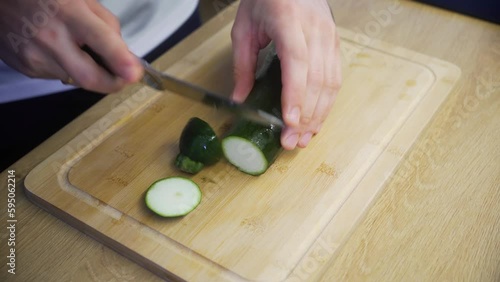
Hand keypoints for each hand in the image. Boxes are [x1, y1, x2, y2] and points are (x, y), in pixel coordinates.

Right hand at [0, 0, 142, 92]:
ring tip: (77, 47)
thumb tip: (124, 53)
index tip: (134, 73)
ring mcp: (35, 56)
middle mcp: (50, 37)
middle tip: (124, 78)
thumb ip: (106, 24)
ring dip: (87, 70)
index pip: (100, 40)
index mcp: (67, 12)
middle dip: (113, 83)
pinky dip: (67, 68)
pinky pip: (58, 76)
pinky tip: (57, 49)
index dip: (120, 60)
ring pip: (76, 79)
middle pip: (89, 77)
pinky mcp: (26, 68)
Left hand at [231, 0, 341, 149]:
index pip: (297, 62)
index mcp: (289, 21)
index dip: (295, 94)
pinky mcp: (335, 43)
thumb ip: (243, 65)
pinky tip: (317, 119)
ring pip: (330, 83)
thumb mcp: (244, 28)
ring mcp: (329, 36)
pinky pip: (335, 78)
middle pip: (316, 79)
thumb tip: (240, 99)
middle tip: (292, 142)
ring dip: (319, 114)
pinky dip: (327, 102)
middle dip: (305, 116)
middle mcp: (315, 30)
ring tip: (304, 138)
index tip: (290, 121)